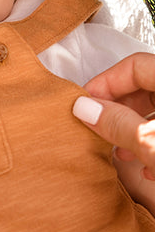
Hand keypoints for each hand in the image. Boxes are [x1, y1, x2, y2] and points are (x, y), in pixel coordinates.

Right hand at [74, 53, 154, 200]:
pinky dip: (152, 141)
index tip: (84, 105)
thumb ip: (118, 124)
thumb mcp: (151, 143)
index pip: (134, 65)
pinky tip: (147, 167)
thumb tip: (84, 107)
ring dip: (133, 128)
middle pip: (145, 86)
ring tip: (120, 152)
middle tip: (97, 129)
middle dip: (117, 109)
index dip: (105, 83)